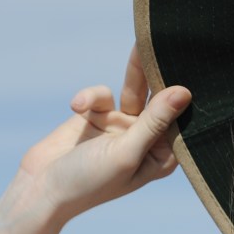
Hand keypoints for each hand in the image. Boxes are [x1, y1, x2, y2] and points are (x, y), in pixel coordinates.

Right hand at [10, 47, 190, 226]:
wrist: (39, 189)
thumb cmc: (89, 182)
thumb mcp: (126, 152)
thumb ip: (154, 122)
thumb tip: (184, 93)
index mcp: (160, 156)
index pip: (181, 120)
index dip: (185, 95)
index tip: (194, 66)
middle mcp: (144, 140)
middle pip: (160, 99)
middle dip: (161, 74)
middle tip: (168, 44)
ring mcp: (120, 127)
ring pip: (135, 89)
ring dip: (135, 72)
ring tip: (141, 47)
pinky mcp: (96, 116)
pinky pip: (102, 94)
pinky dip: (91, 96)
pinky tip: (78, 107)